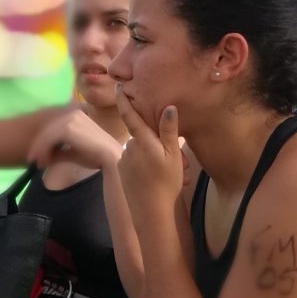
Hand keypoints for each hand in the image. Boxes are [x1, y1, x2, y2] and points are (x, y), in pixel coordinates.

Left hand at [27, 107, 121, 175]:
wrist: (109, 158)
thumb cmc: (95, 156)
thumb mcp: (73, 152)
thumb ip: (59, 151)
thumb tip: (45, 156)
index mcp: (76, 115)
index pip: (54, 127)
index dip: (42, 142)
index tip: (36, 156)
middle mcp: (72, 113)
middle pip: (48, 129)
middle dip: (38, 146)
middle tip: (32, 161)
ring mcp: (70, 119)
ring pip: (47, 134)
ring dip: (40, 150)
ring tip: (38, 164)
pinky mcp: (68, 127)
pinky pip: (50, 138)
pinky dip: (44, 150)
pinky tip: (44, 162)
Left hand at [115, 89, 184, 221]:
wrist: (151, 211)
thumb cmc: (166, 182)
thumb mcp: (173, 155)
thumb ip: (168, 130)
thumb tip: (168, 107)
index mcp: (143, 140)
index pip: (130, 114)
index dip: (124, 99)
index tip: (118, 86)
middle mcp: (129, 147)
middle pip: (142, 135)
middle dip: (155, 142)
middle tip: (177, 160)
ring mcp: (124, 159)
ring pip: (139, 150)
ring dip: (151, 156)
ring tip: (168, 173)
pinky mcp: (121, 171)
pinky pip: (133, 161)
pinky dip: (143, 165)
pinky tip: (153, 178)